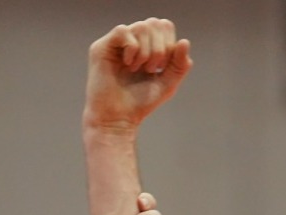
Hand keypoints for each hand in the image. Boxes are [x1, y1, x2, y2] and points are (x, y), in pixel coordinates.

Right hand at [83, 19, 191, 133]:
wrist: (119, 119)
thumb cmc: (140, 103)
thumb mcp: (167, 83)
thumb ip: (179, 65)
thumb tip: (184, 42)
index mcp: (146, 46)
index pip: (164, 26)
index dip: (169, 43)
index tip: (162, 67)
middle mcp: (130, 42)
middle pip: (154, 23)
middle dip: (160, 48)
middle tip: (152, 69)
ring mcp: (115, 44)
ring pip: (141, 27)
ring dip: (146, 51)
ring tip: (138, 69)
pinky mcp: (101, 48)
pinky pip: (123, 31)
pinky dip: (132, 49)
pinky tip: (128, 65)